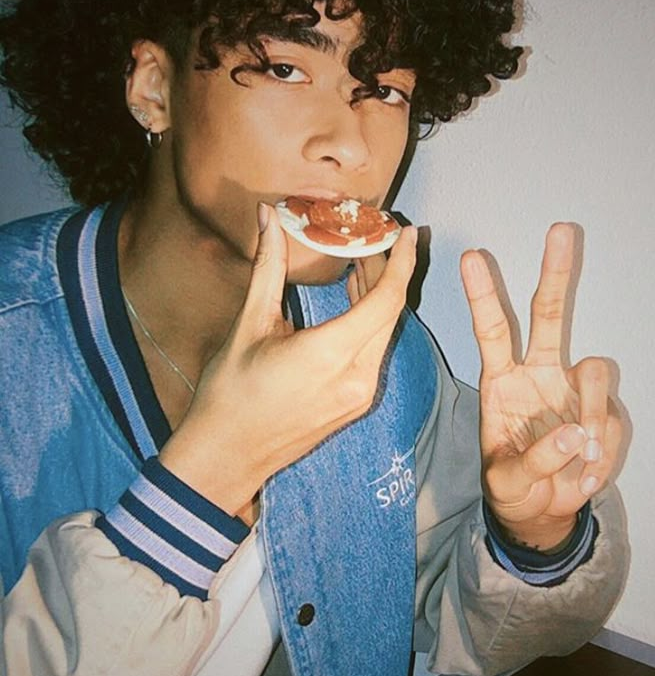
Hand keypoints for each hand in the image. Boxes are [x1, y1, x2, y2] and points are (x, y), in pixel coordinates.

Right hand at [160, 204, 416, 518]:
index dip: (401, 262)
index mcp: (330, 355)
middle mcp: (356, 378)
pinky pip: (374, 353)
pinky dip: (370, 323)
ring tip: (363, 261)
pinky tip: (355, 301)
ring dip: (379, 297)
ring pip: (383, 333)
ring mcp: (359, 395)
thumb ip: (269, 268)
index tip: (408, 232)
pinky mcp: (355, 404)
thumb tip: (270, 218)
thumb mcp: (249, 325)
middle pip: (389, 314)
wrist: (226, 456)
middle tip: (377, 238)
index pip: (385, 300)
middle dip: (388, 272)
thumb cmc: (230, 395)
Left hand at [461, 223, 622, 549]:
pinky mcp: (602, 409)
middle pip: (550, 314)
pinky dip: (604, 451)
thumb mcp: (508, 484)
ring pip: (595, 369)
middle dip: (555, 273)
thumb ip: (535, 463)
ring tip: (582, 461)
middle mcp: (538, 373)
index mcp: (501, 381)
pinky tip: (587, 474)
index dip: (483, 295)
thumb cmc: (513, 487)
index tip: (472, 256)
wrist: (542, 511)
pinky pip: (612, 417)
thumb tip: (575, 434)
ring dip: (594, 413)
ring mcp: (572, 388)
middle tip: (560, 231)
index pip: (491, 331)